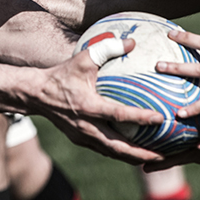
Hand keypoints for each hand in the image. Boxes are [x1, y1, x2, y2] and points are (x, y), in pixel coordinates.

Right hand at [32, 39, 164, 163]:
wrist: (35, 95)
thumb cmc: (61, 75)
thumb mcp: (82, 58)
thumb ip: (107, 48)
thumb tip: (132, 41)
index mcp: (88, 106)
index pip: (118, 115)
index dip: (140, 118)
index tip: (161, 119)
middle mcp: (86, 126)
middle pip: (118, 146)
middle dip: (142, 153)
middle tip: (163, 155)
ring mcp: (82, 136)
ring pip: (112, 152)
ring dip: (133, 158)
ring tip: (155, 158)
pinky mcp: (80, 140)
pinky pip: (104, 149)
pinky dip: (121, 153)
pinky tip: (135, 152)